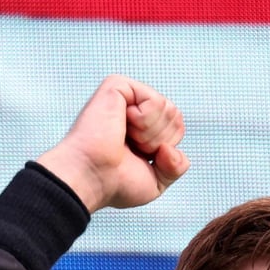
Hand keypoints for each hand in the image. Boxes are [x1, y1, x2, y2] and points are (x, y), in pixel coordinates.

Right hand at [37, 75, 188, 212]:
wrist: (92, 178)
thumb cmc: (113, 183)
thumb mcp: (156, 182)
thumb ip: (176, 166)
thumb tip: (171, 148)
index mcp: (140, 128)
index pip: (176, 127)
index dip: (166, 148)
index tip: (138, 157)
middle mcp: (132, 109)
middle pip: (175, 116)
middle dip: (160, 141)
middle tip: (131, 148)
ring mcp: (124, 97)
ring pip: (169, 109)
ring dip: (151, 134)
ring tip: (124, 138)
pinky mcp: (117, 86)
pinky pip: (156, 101)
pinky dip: (144, 122)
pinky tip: (122, 125)